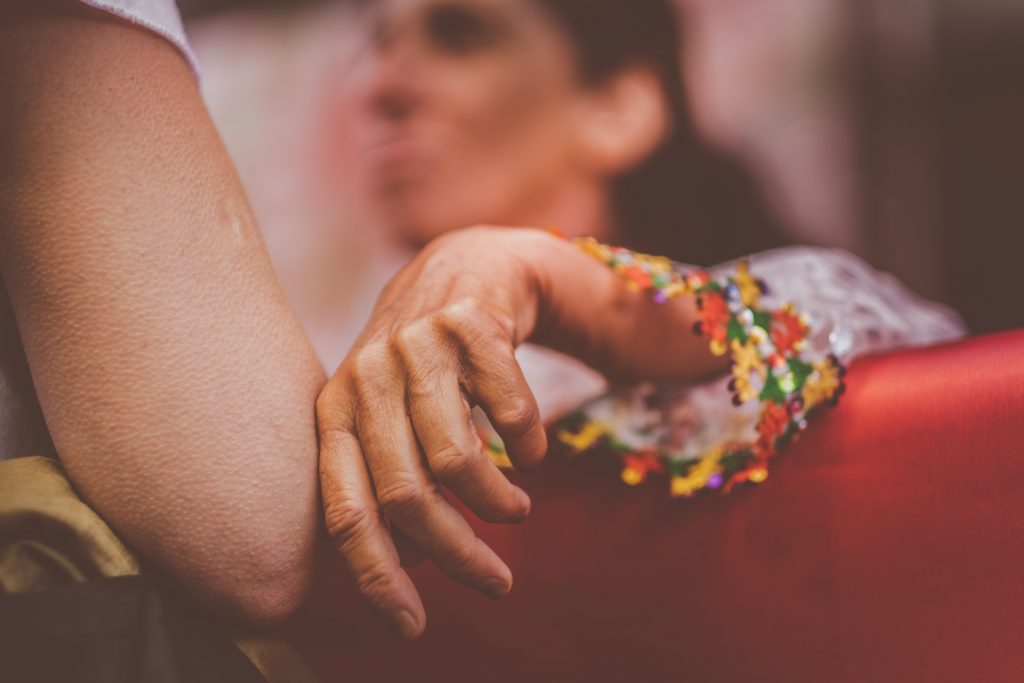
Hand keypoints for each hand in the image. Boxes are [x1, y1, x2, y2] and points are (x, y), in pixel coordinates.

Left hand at [315, 227, 549, 638]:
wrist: (466, 269)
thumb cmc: (423, 366)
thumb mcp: (387, 416)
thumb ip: (388, 480)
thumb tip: (410, 563)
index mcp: (336, 412)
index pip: (345, 512)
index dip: (375, 578)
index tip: (411, 627)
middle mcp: (367, 378)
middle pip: (407, 497)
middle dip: (457, 556)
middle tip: (497, 583)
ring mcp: (417, 346)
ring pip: (455, 460)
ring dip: (497, 504)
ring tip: (515, 510)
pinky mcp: (469, 323)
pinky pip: (510, 412)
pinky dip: (529, 445)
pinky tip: (530, 449)